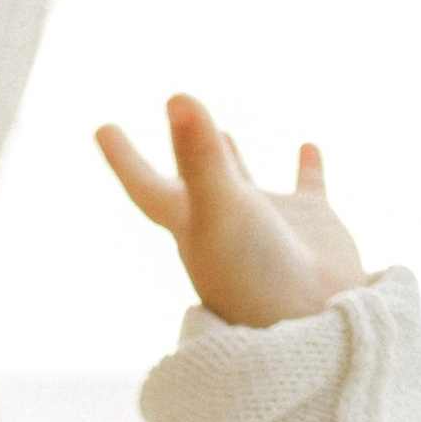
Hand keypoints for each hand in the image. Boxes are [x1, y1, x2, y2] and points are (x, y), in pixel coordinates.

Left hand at [95, 96, 371, 329]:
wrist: (319, 324)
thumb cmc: (257, 276)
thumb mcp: (223, 209)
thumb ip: (199, 157)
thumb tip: (177, 96)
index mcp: (191, 227)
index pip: (146, 186)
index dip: (123, 158)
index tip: (102, 129)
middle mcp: (224, 224)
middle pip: (193, 180)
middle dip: (181, 151)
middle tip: (173, 114)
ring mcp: (270, 223)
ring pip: (245, 183)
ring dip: (232, 158)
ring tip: (226, 132)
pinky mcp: (313, 225)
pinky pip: (308, 187)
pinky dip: (307, 166)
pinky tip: (307, 145)